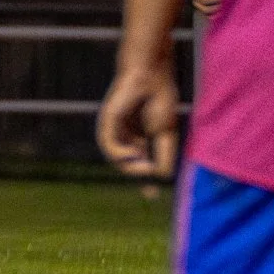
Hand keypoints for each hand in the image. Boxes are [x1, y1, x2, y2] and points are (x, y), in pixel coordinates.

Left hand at [97, 60, 180, 179]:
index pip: (139, 163)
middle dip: (137, 176)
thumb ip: (163, 155)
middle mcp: (125, 136)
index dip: (145, 179)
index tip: (152, 196)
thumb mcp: (165, 133)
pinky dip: (121, 154)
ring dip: (131, 167)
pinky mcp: (107, 122)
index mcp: (139, 138)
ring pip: (117, 157)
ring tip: (146, 168)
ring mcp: (115, 129)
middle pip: (126, 163)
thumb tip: (161, 176)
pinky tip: (134, 155)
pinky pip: (109, 144)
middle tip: (150, 188)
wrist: (152, 77)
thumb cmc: (160, 100)